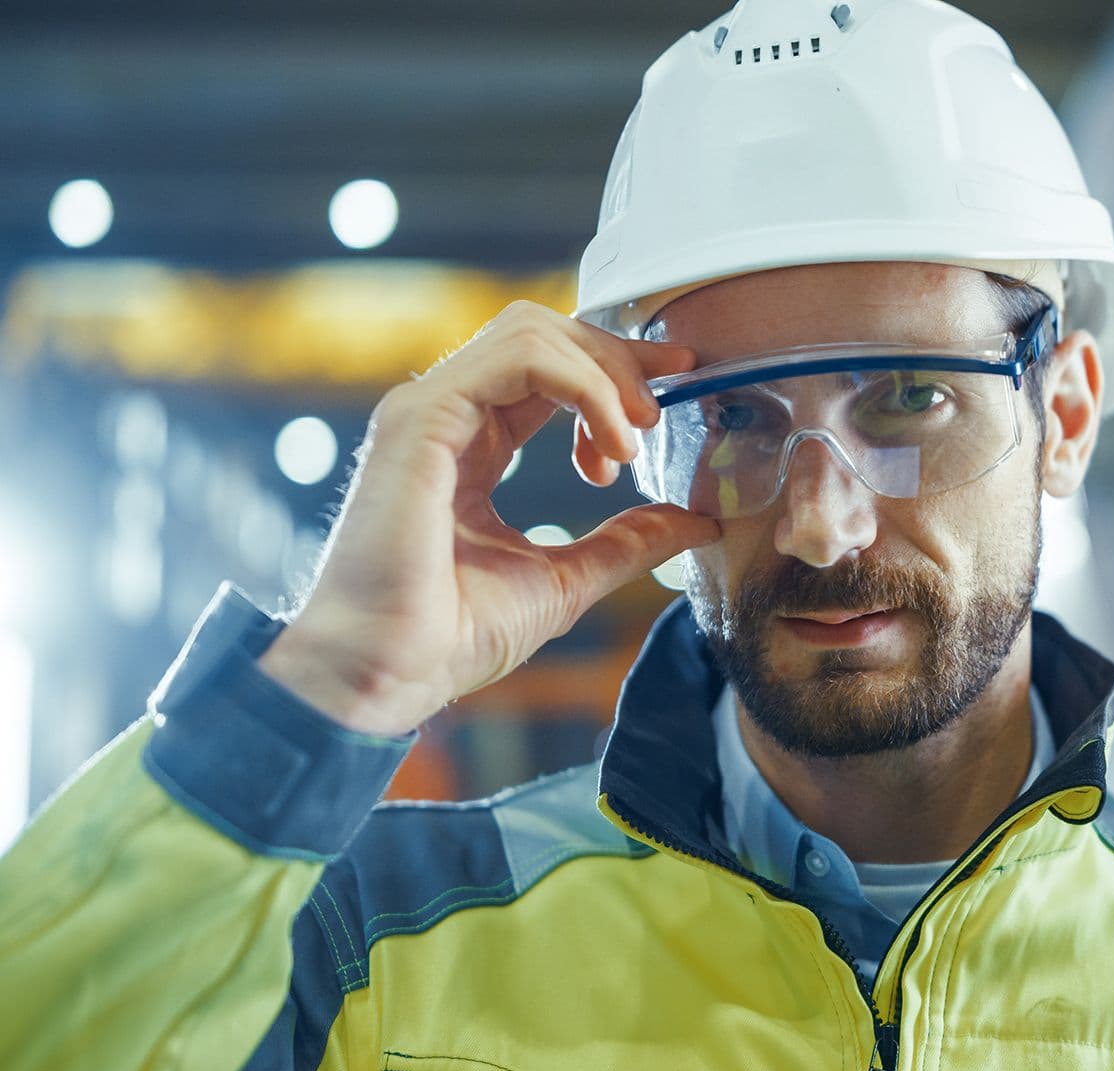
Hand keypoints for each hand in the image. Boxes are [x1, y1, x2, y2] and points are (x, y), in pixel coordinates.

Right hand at [258, 300, 717, 736]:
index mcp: (473, 446)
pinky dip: (583, 387)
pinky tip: (611, 443)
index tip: (674, 385)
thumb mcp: (570, 578)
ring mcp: (429, 410)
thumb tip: (699, 522)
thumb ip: (629, 541)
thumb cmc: (454, 637)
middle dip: (617, 358)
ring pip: (532, 332)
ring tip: (636, 436)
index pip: (548, 371)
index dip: (616, 368)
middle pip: (544, 334)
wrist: (390, 671)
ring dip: (603, 372)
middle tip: (661, 411)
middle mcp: (448, 416)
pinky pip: (519, 358)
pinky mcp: (423, 417)